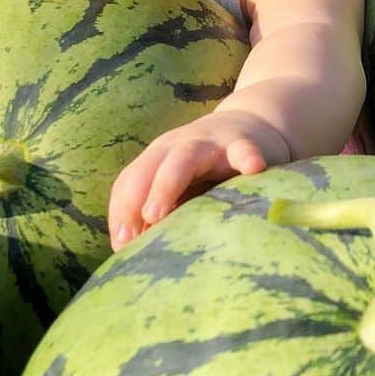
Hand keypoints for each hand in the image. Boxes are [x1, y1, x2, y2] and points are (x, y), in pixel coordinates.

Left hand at [107, 112, 289, 249]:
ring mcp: (210, 144)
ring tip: (155, 214)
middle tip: (129, 236)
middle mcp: (178, 147)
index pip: (129, 181)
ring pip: (182, 159)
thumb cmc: (212, 168)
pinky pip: (243, 150)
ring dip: (165, 185)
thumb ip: (162, 212)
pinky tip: (254, 168)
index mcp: (159, 158)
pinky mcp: (243, 143)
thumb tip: (135, 251)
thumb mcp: (182, 186)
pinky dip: (247, 157)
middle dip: (132, 200)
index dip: (120, 212)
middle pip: (148, 168)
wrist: (252, 125)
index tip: (120, 245)